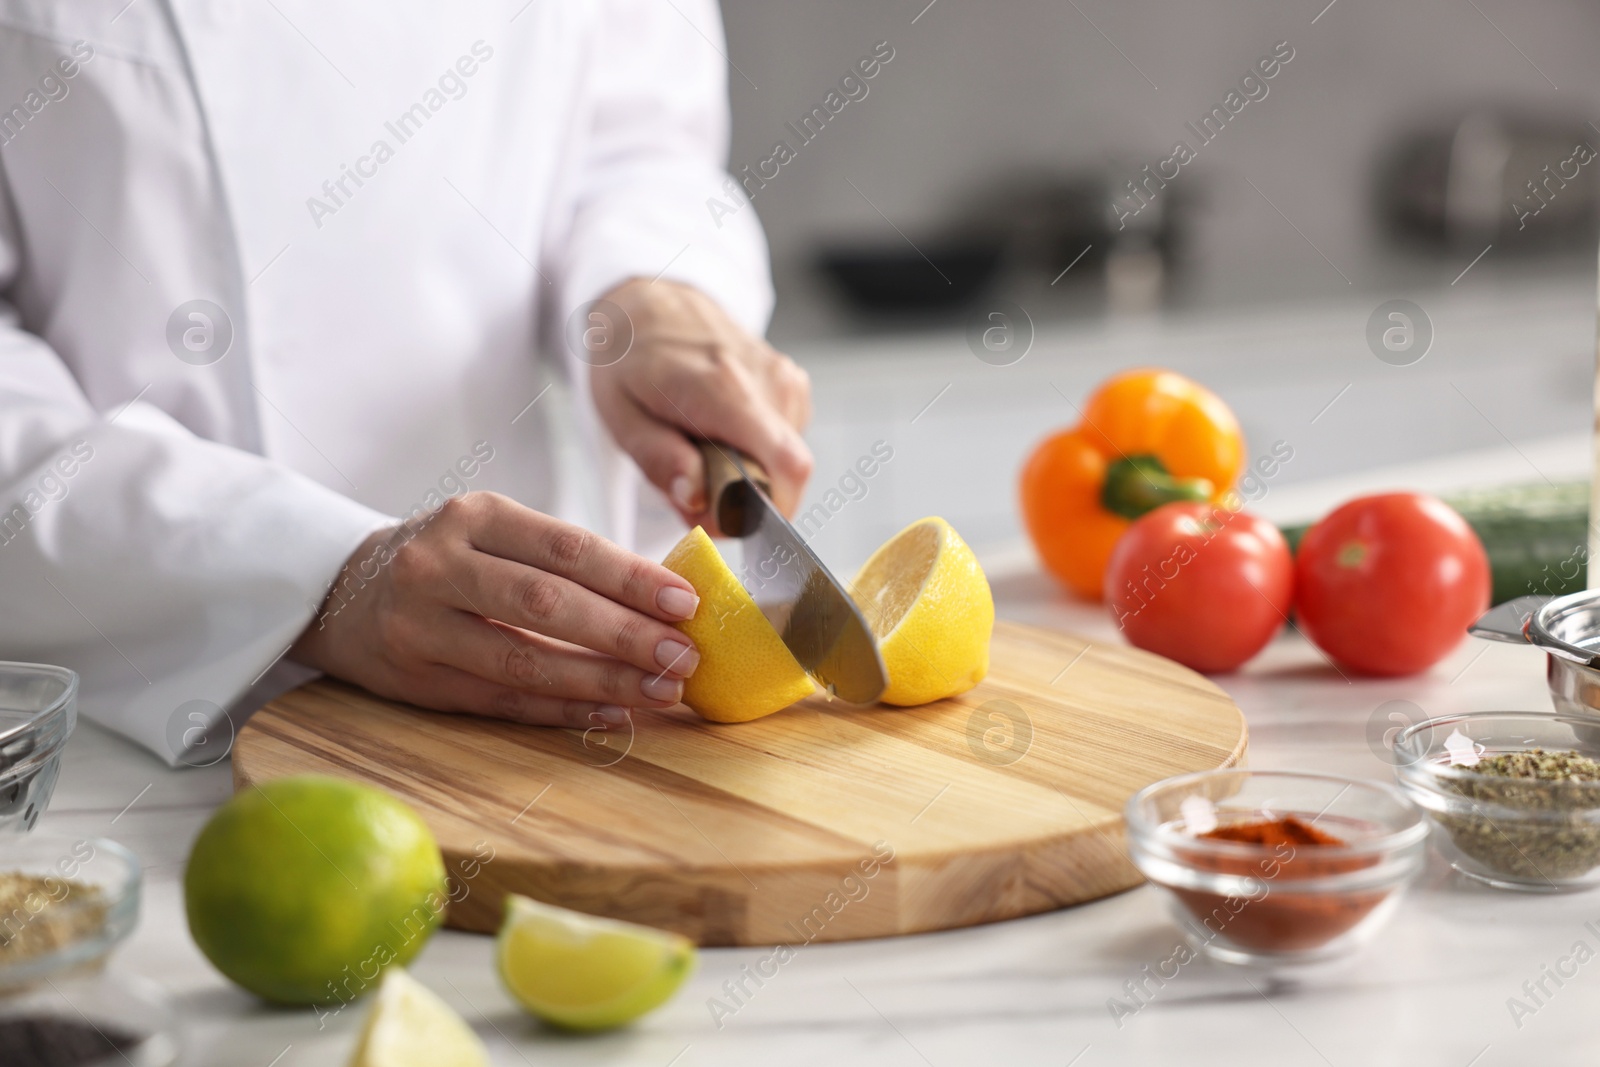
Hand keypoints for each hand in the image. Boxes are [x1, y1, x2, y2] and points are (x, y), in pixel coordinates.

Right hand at [288, 493, 700, 726]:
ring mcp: (420, 626)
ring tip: (661, 690)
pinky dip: (564, 710)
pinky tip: (613, 713)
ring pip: (524, 659)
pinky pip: (504, 700)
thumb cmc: (450, 558)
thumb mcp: (493, 532)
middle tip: (683, 655)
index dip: (630, 578)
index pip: (565, 547)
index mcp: (473, 516)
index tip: (685, 603)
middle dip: (624, 633)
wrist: (344, 591)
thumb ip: (564, 559)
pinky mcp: (417, 681)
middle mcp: (439, 565)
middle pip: (545, 603)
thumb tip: (664, 597)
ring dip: (603, 680)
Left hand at [588, 279, 812, 529]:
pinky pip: (785, 441)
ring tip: (701, 452)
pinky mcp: (792, 382)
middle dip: (746, 499)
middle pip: (786, 473)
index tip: (719, 517)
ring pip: (786, 461)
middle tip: (696, 488)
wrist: (652, 303)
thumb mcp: (620, 416)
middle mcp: (767, 380)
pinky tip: (720, 433)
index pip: (787, 466)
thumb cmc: (629, 360)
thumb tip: (697, 499)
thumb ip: (659, 460)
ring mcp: (786, 378)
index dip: (765, 511)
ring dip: (748, 475)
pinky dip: (756, 452)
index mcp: (725, 389)